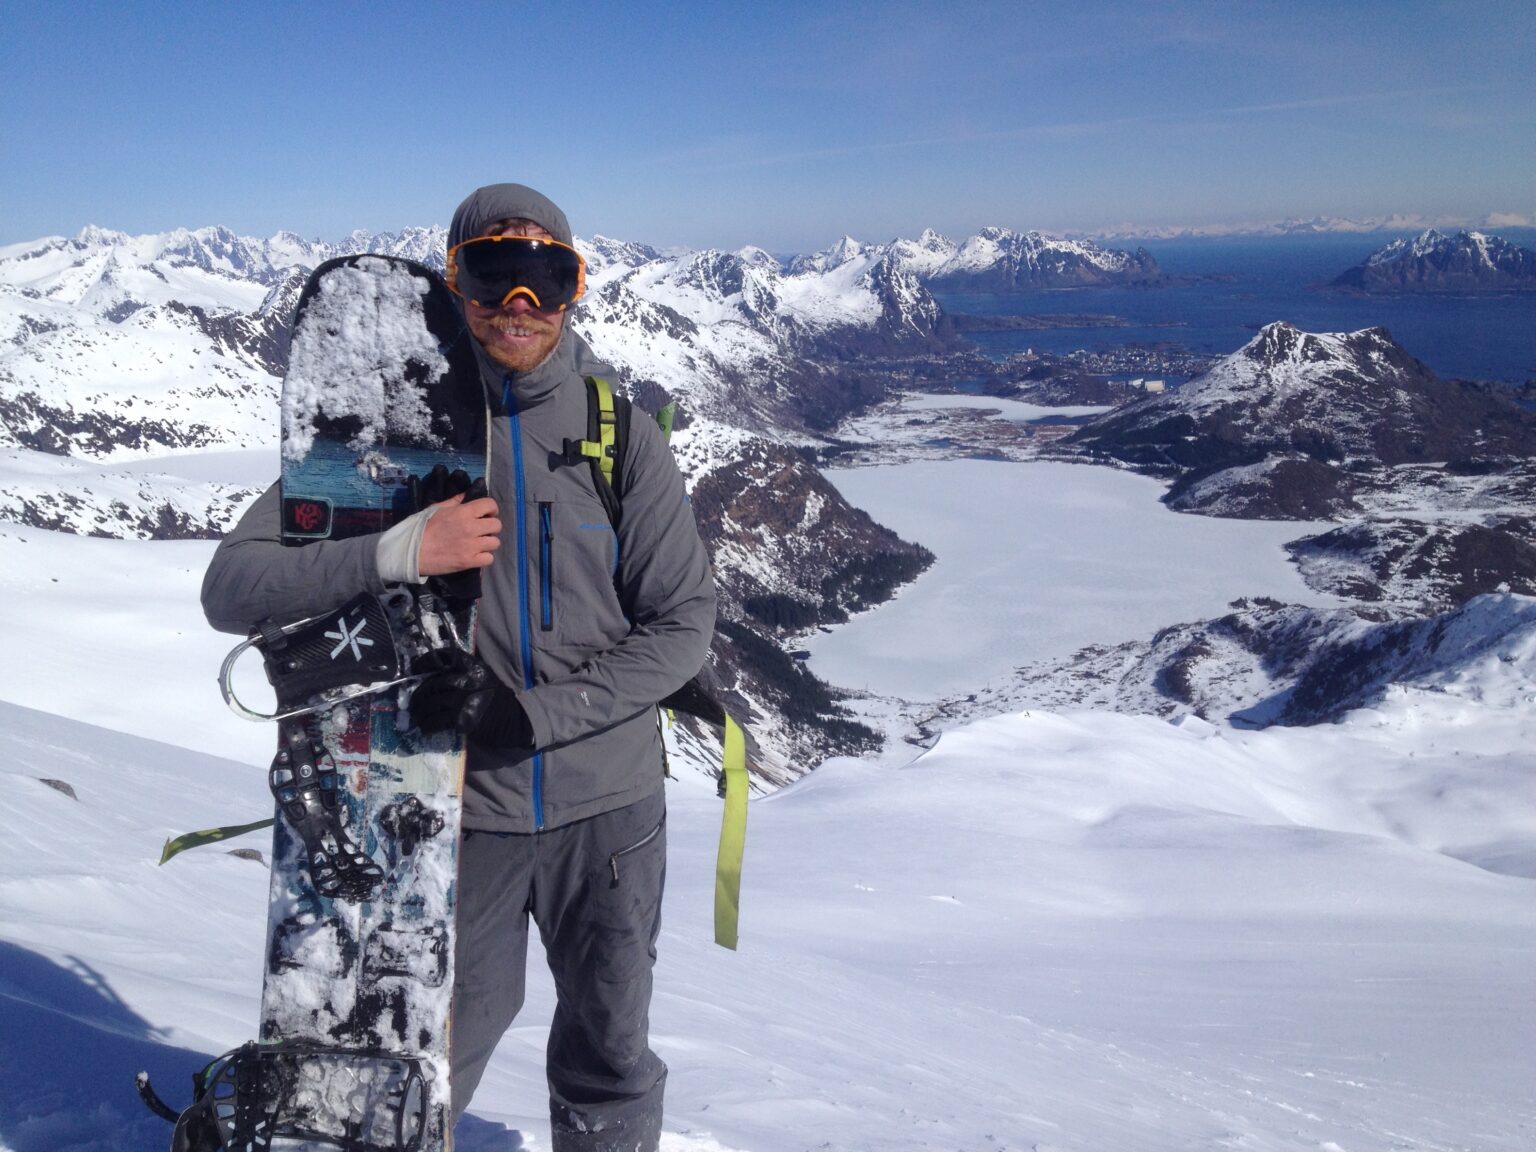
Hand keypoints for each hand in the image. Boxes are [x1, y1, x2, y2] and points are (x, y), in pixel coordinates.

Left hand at [411, 657, 533, 748]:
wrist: (512, 720)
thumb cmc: (498, 698)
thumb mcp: (485, 675)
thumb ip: (464, 672)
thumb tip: (438, 675)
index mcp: (470, 667)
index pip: (442, 657)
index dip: (424, 662)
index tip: (416, 669)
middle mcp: (463, 681)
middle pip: (431, 685)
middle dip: (419, 696)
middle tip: (414, 703)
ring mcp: (460, 701)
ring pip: (430, 705)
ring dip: (419, 713)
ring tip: (417, 718)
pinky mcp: (459, 720)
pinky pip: (435, 722)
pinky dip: (427, 726)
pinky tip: (425, 729)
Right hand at [418, 492, 500, 576]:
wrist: (411, 552)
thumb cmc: (422, 529)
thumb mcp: (436, 509)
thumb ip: (454, 502)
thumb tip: (466, 495)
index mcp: (463, 512)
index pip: (490, 504)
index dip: (491, 509)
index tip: (487, 514)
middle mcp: (471, 528)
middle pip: (497, 525)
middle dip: (491, 526)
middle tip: (483, 530)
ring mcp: (471, 546)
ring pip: (495, 543)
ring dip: (488, 543)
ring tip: (479, 544)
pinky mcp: (469, 562)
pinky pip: (489, 559)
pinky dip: (484, 557)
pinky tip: (476, 555)